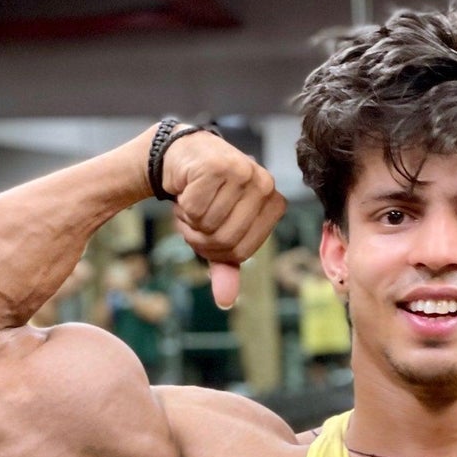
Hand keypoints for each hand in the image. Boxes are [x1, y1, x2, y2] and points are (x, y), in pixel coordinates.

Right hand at [161, 131, 286, 307]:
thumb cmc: (207, 195)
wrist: (182, 155)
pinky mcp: (218, 165)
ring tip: (191, 201)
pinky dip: (182, 205)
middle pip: (226, 240)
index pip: (242, 251)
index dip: (216, 250)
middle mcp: (265, 185)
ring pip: (210, 224)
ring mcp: (244, 172)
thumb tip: (226, 301)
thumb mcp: (219, 231)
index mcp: (274, 204)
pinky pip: (195, 208)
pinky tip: (185, 188)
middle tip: (193, 219)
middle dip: (200, 237)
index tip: (208, 232)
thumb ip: (225, 264)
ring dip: (189, 221)